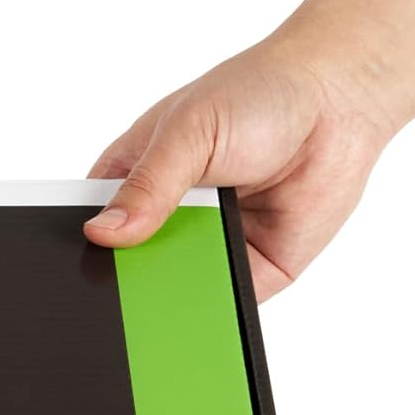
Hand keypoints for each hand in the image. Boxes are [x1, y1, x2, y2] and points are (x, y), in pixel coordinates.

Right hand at [83, 36, 393, 299]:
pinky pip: (225, 304)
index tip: (74, 264)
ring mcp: (208, 243)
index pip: (91, 221)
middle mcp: (167, 215)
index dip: (82, 243)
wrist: (340, 103)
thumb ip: (148, 185)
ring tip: (156, 314)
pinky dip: (216, 314)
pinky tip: (202, 319)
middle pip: (128, 264)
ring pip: (174, 290)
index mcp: (133, 177)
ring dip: (166, 301)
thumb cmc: (259, 95)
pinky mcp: (251, 270)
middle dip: (124, 281)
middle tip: (118, 295)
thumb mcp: (188, 132)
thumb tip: (103, 231)